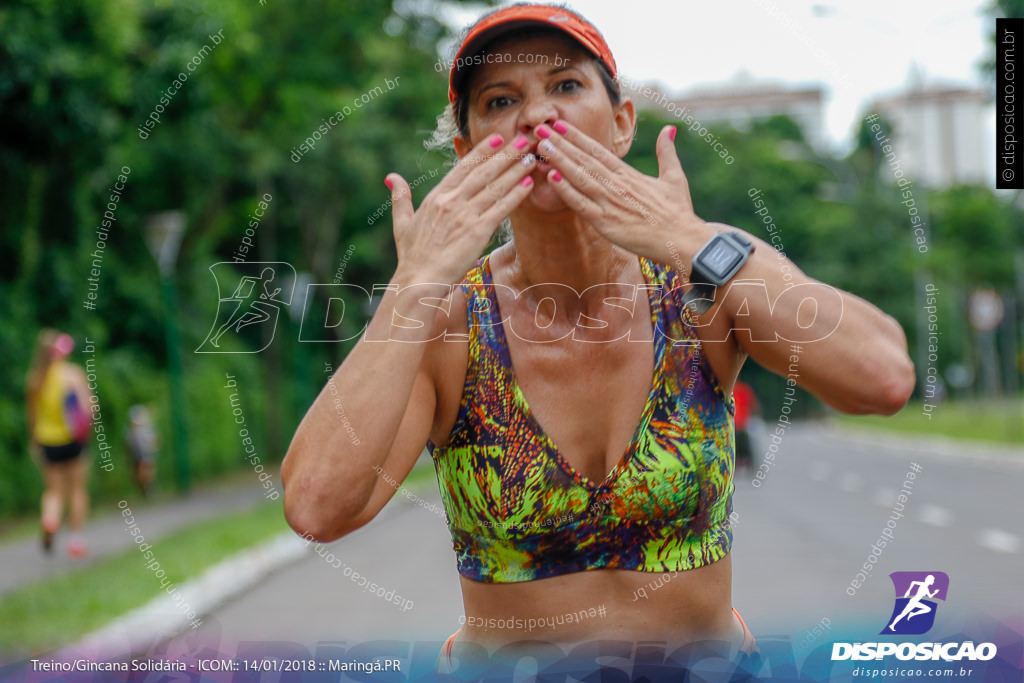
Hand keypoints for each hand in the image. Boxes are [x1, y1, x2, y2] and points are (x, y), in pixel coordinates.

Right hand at [385, 134, 537, 284]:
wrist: (419, 280)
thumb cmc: (412, 256)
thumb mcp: (402, 223)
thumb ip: (400, 197)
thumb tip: (391, 177)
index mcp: (437, 197)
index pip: (464, 167)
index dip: (483, 151)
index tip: (498, 138)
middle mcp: (452, 202)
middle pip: (484, 171)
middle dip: (506, 153)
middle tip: (525, 139)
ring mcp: (466, 216)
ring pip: (495, 187)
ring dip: (515, 170)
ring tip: (532, 157)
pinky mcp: (478, 232)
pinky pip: (501, 209)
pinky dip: (516, 195)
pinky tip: (529, 183)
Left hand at [535, 121, 713, 261]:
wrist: (683, 239)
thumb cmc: (678, 212)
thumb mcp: (674, 177)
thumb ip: (666, 152)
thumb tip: (668, 129)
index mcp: (628, 174)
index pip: (597, 150)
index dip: (577, 137)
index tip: (560, 124)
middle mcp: (617, 185)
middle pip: (583, 160)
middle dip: (560, 143)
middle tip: (540, 128)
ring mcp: (610, 203)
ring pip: (579, 177)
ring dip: (558, 160)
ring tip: (541, 147)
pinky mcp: (606, 223)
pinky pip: (581, 204)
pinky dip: (566, 190)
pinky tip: (551, 177)